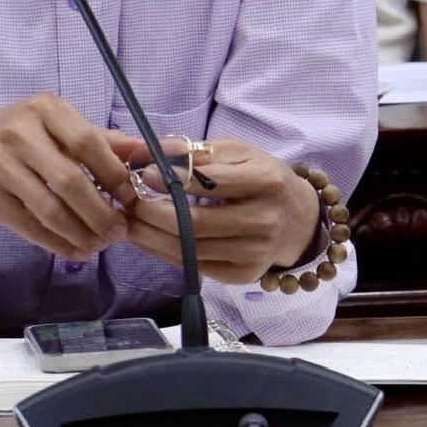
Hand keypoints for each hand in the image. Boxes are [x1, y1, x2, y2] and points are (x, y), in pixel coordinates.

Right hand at [0, 94, 138, 258]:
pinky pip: (30, 227)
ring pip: (50, 210)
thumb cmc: (23, 137)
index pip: (88, 142)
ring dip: (81, 234)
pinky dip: (58, 244)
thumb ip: (104, 141)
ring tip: (99, 244)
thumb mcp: (59, 127)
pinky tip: (75, 249)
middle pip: (70, 181)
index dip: (114, 175)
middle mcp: (18, 132)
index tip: (130, 199)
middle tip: (118, 232)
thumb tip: (151, 151)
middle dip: (101, 213)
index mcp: (45, 109)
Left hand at [115, 135, 320, 284]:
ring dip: (152, 238)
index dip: (172, 180)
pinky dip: (165, 254)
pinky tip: (147, 240)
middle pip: (197, 224)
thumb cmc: (262, 178)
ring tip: (128, 223)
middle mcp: (264, 220)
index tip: (143, 175)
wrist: (299, 220)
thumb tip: (150, 151)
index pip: (211, 183)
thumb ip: (195, 151)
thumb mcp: (238, 153)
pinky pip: (195, 267)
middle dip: (153, 215)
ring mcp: (255, 253)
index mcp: (265, 181)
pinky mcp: (244, 275)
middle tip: (128, 203)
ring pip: (191, 250)